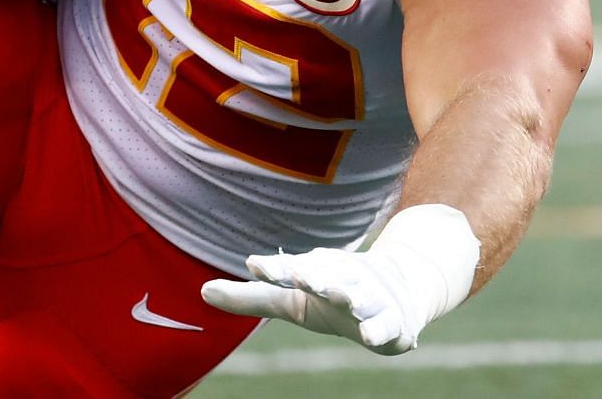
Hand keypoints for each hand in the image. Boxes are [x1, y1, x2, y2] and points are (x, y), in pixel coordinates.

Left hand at [200, 205, 477, 354]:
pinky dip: (382, 329)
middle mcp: (341, 279)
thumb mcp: (291, 299)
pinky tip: (373, 335)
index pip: (290, 270)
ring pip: (361, 296)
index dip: (273, 270)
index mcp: (314, 272)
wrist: (400, 288)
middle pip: (328, 277)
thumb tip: (202, 292)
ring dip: (352, 295)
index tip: (253, 266)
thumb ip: (251, 297)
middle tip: (304, 277)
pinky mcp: (394, 321)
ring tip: (343, 295)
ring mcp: (370, 298)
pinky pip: (388, 326)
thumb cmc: (331, 293)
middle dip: (317, 277)